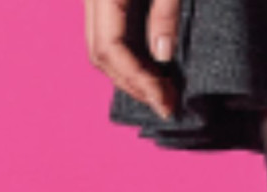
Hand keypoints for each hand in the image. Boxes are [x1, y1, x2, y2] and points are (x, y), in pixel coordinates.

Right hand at [84, 0, 180, 121]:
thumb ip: (165, 12)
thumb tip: (162, 56)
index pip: (109, 48)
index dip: (137, 81)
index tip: (165, 103)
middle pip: (100, 53)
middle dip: (133, 85)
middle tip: (165, 104)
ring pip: (100, 46)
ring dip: (129, 75)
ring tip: (161, 91)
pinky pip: (108, 33)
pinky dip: (127, 57)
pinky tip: (151, 67)